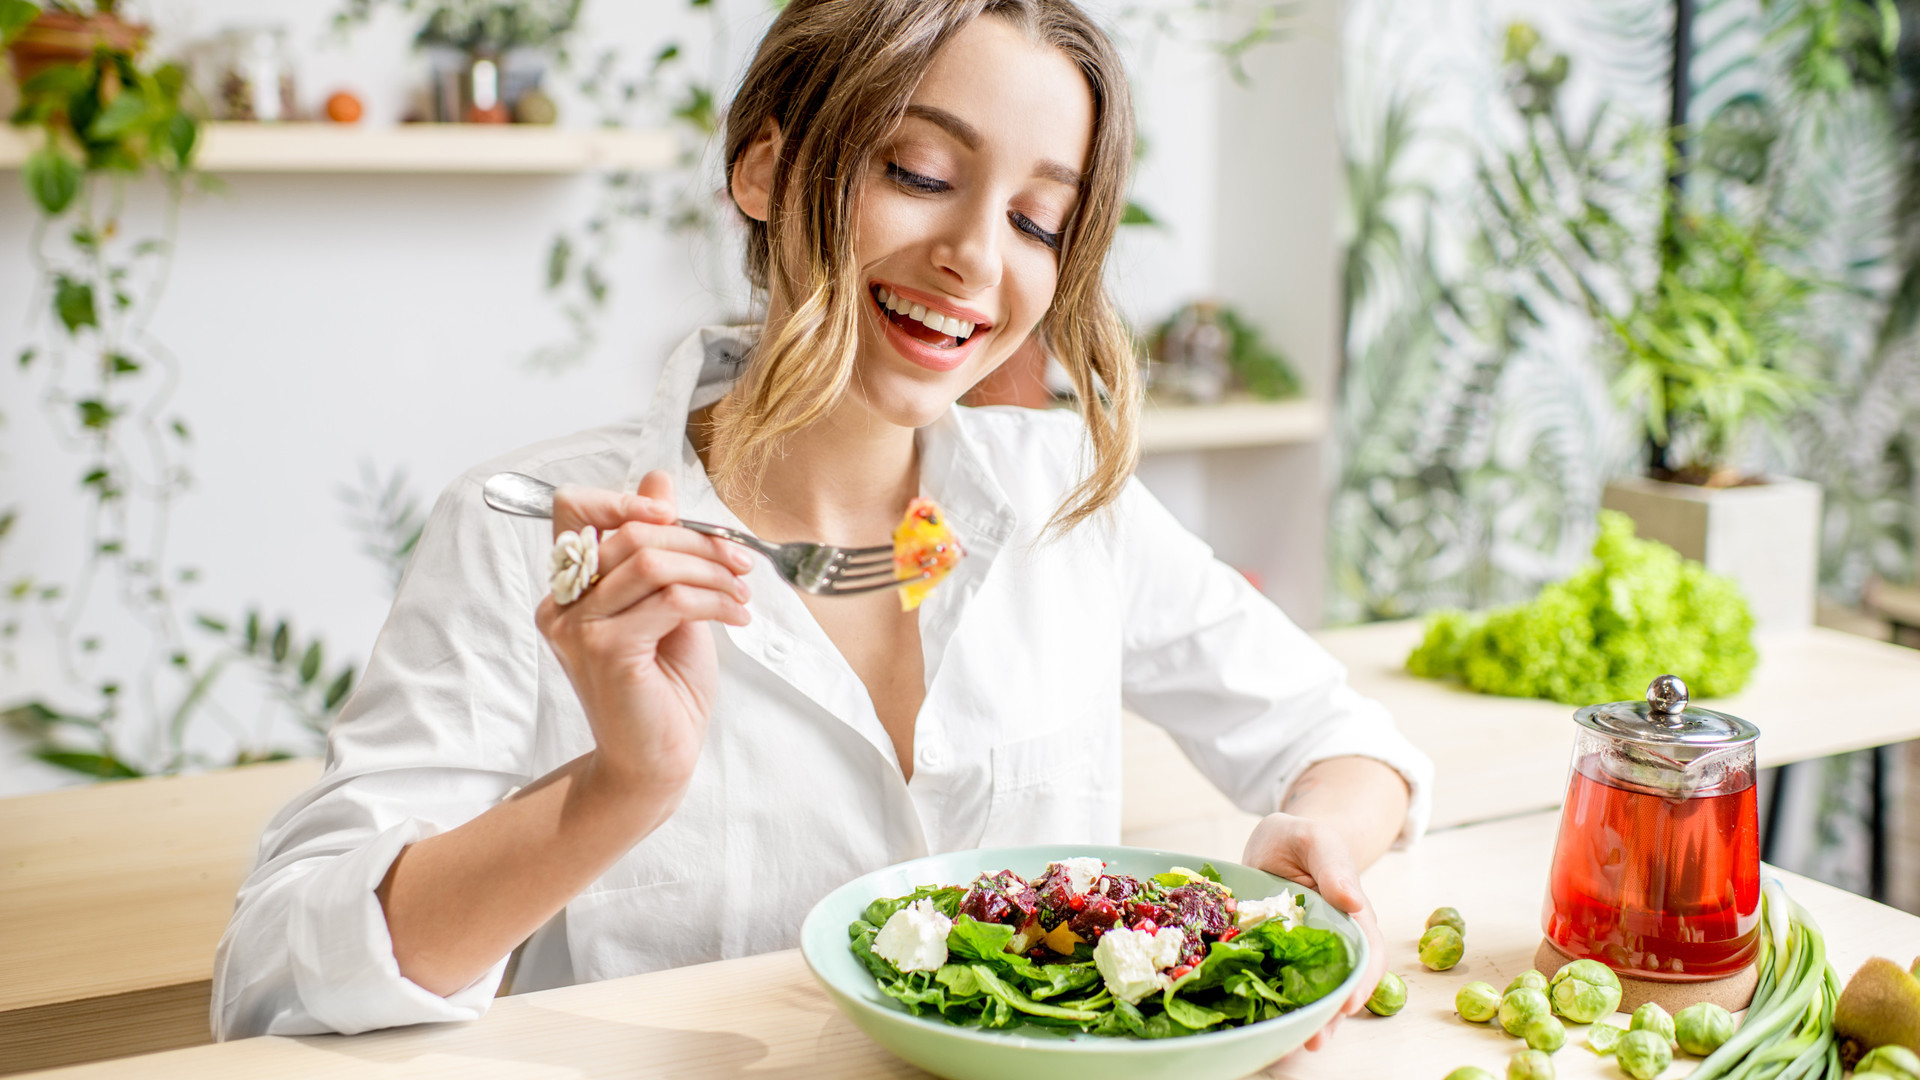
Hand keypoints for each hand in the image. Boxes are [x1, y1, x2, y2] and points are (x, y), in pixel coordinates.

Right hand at [535, 469, 753, 797]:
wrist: (657, 761)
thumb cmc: (664, 686)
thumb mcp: (668, 602)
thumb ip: (660, 547)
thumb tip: (660, 479)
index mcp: (570, 586)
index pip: (571, 508)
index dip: (622, 496)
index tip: (672, 512)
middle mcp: (562, 604)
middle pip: (629, 532)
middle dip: (697, 539)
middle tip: (740, 559)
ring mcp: (578, 628)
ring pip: (651, 562)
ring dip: (712, 569)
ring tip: (742, 589)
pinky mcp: (606, 651)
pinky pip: (669, 600)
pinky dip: (715, 600)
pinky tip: (738, 615)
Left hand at [1241, 812, 1387, 1051]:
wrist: (1277, 842)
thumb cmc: (1302, 838)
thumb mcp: (1316, 840)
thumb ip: (1334, 866)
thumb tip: (1352, 901)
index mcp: (1352, 915)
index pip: (1367, 954)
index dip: (1360, 982)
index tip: (1346, 1004)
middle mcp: (1333, 940)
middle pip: (1341, 983)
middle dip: (1331, 1015)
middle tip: (1314, 1039)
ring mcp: (1303, 951)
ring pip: (1312, 990)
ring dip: (1306, 1018)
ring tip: (1291, 1044)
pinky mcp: (1275, 954)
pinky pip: (1277, 981)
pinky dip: (1274, 1003)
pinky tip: (1262, 1022)